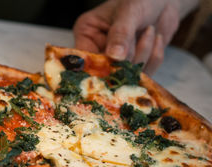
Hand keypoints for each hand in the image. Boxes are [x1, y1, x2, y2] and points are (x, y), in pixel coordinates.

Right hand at [73, 0, 197, 74]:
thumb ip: (121, 34)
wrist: (163, 0)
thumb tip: (114, 57)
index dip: (101, 65)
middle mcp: (98, 51)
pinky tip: (156, 38)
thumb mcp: (129, 12)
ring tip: (150, 30)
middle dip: (129, 57)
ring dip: (145, 54)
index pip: (87, 59)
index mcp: (87, 35)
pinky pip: (144, 74)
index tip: (118, 60)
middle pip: (107, 71)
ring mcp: (116, 62)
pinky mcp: (133, 67)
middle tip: (144, 32)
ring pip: (127, 75)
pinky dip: (154, 57)